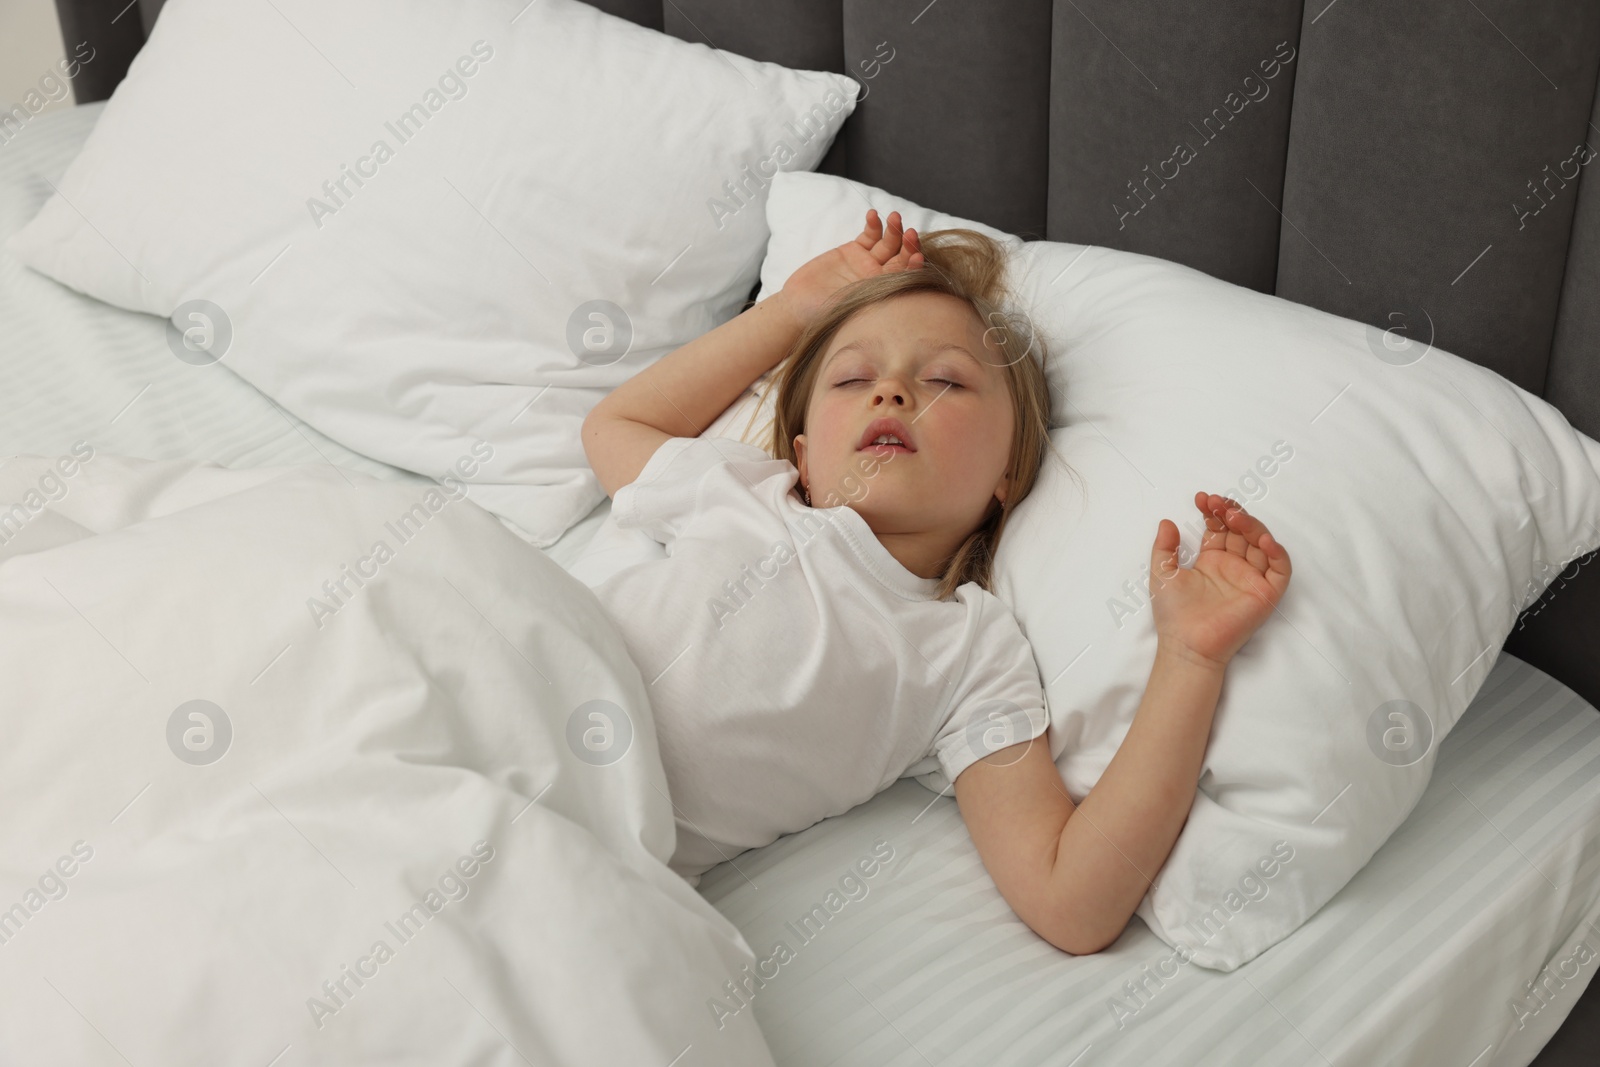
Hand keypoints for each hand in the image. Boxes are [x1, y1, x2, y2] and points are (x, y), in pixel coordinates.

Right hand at [778, 209, 923, 328]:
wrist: (799, 306)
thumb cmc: (825, 316)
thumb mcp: (854, 311)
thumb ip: (875, 298)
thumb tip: (901, 294)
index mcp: (886, 294)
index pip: (907, 277)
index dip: (914, 266)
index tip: (916, 256)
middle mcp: (881, 278)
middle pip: (902, 256)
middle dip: (907, 244)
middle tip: (909, 233)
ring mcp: (868, 263)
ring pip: (888, 242)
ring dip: (894, 229)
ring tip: (894, 217)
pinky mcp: (854, 251)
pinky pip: (869, 235)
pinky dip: (873, 225)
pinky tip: (873, 216)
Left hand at [1148, 493, 1291, 669]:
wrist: (1186, 644)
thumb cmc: (1174, 614)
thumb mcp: (1162, 573)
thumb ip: (1163, 547)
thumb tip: (1166, 520)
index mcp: (1212, 561)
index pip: (1220, 528)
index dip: (1214, 511)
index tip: (1202, 498)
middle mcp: (1234, 566)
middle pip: (1242, 531)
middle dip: (1232, 513)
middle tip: (1218, 503)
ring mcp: (1251, 579)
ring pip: (1262, 543)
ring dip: (1251, 525)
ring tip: (1233, 515)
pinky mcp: (1266, 594)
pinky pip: (1279, 569)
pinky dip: (1276, 552)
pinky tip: (1262, 538)